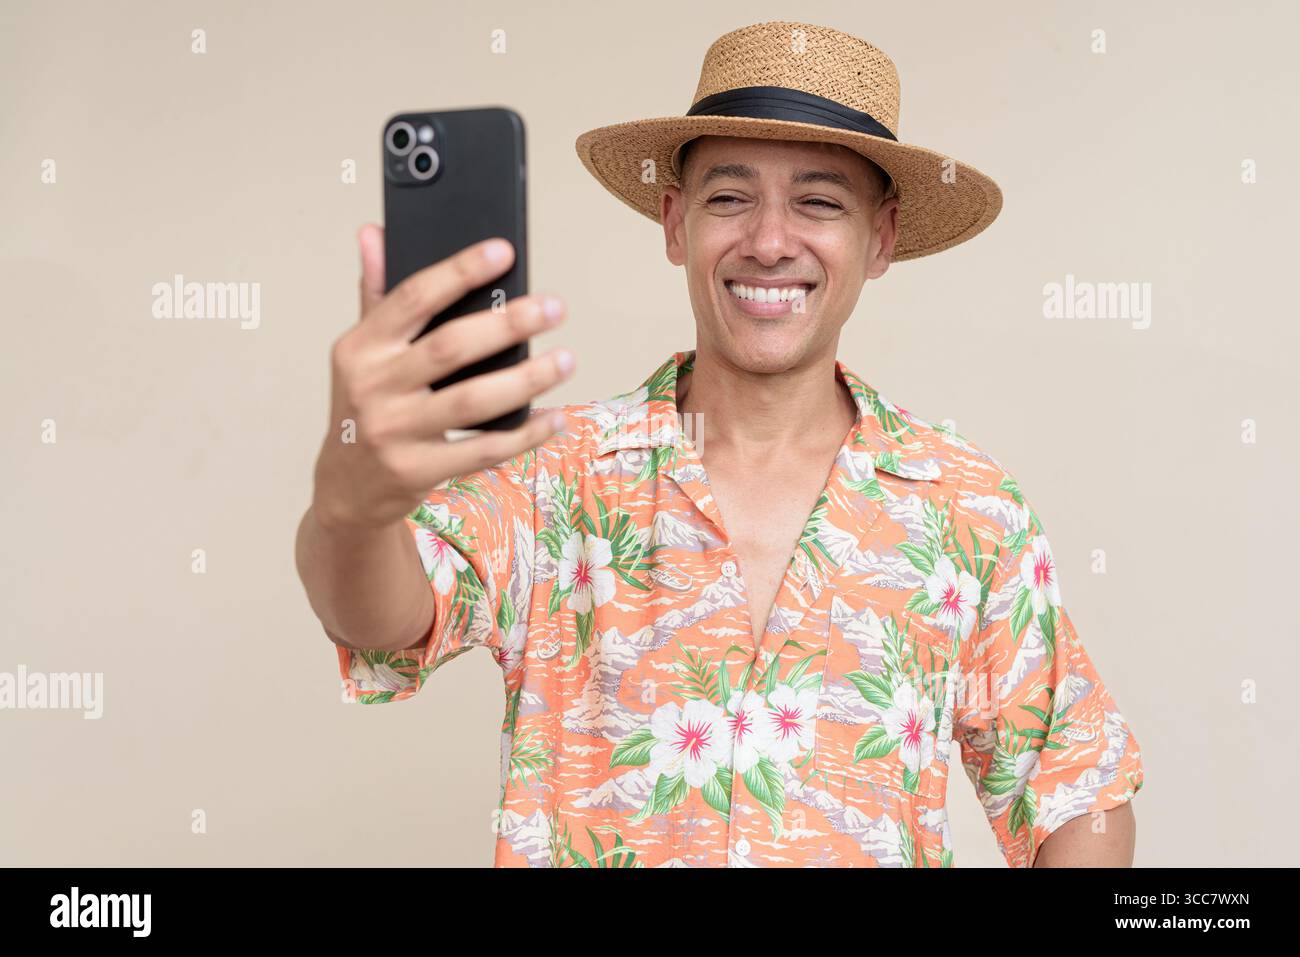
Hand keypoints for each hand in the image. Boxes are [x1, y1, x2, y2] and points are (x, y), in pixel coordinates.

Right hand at [311, 224, 572, 531]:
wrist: (345, 487)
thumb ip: (375, 295)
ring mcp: (394, 433)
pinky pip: (482, 450)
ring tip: (565, 360)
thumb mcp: (360, 353)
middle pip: (450, 347)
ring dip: (527, 379)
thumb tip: (374, 233)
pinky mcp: (417, 471)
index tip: (504, 251)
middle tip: (554, 308)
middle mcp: (373, 387)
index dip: (459, 271)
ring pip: (473, 401)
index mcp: (360, 347)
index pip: (413, 298)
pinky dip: (523, 434)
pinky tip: (553, 417)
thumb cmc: (364, 407)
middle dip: (508, 324)